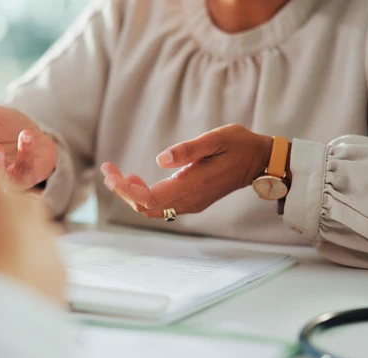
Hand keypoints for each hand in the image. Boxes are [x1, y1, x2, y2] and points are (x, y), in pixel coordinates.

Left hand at [100, 124, 272, 217]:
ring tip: (117, 173)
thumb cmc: (239, 145)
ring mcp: (191, 203)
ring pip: (152, 209)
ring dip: (131, 194)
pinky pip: (161, 205)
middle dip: (123, 191)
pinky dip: (143, 195)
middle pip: (146, 207)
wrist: (259, 161)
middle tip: (108, 170)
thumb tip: (161, 159)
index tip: (111, 173)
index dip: (126, 189)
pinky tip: (136, 180)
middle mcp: (190, 200)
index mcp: (193, 186)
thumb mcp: (216, 138)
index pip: (150, 198)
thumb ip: (189, 150)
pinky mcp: (191, 200)